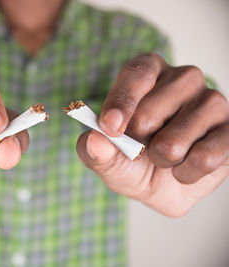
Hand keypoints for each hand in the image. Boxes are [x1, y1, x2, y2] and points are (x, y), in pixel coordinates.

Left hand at [77, 53, 228, 216]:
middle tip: (142, 147)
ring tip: (164, 157)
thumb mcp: (104, 158)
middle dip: (137, 143)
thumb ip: (94, 149)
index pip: (137, 72)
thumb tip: (95, 141)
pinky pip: (205, 158)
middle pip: (148, 113)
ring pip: (175, 141)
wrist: (161, 184)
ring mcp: (212, 102)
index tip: (110, 127)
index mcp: (149, 73)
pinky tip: (184, 168)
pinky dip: (185, 174)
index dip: (122, 100)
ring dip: (161, 161)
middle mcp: (183, 79)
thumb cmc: (130, 160)